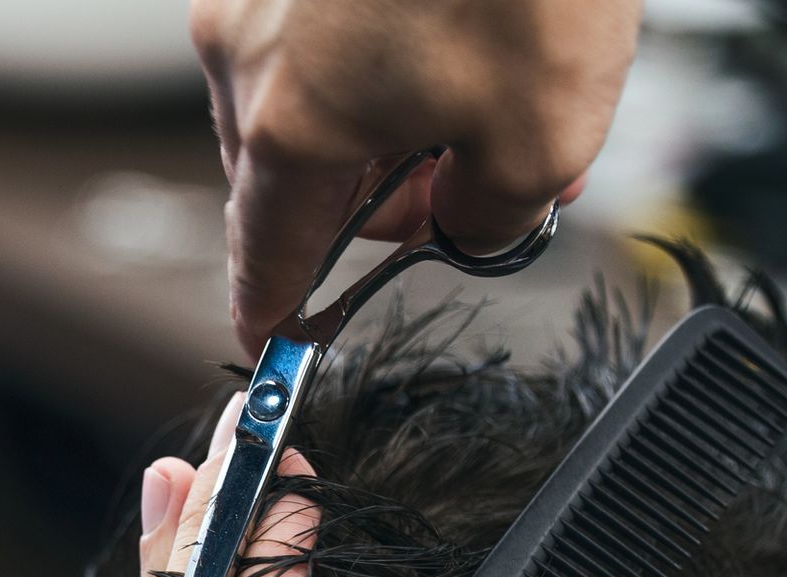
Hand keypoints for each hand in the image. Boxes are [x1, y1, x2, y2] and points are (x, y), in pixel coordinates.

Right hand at [191, 0, 641, 354]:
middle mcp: (244, 52)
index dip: (274, 309)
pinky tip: (451, 25)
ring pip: (297, 98)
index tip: (272, 334)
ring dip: (374, 122)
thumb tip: (464, 222)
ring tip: (475, 89)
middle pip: (283, 178)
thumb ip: (486, 219)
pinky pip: (310, 28)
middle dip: (366, 204)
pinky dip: (371, 52)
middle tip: (460, 189)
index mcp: (290, 127)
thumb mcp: (541, 137)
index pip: (265, 256)